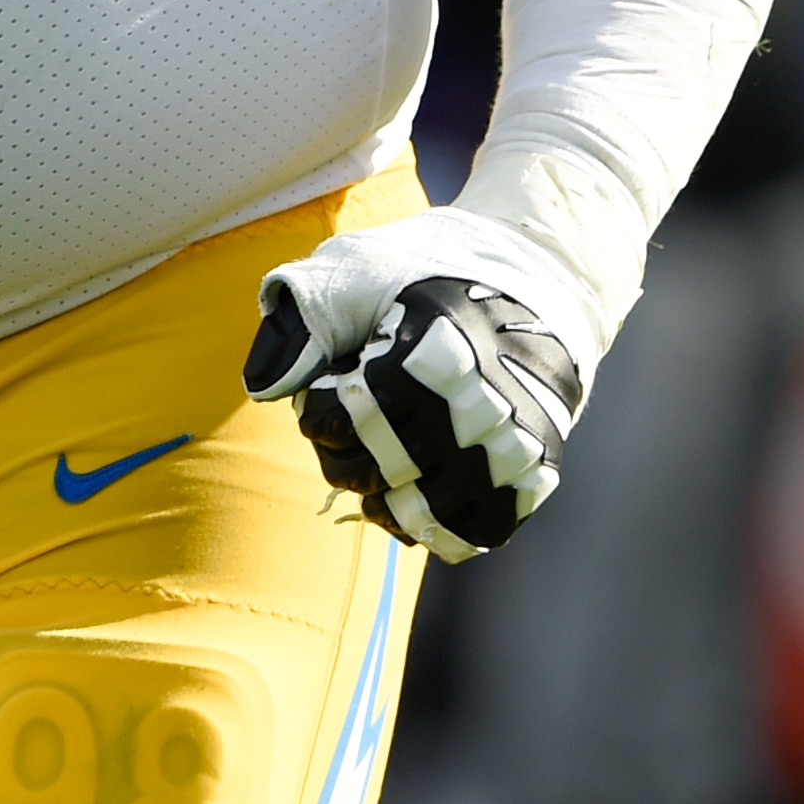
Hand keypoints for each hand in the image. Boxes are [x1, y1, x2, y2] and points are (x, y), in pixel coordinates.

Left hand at [244, 213, 591, 562]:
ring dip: (383, 497)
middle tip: (357, 417)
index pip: (337, 421)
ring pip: (418, 515)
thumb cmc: (427, 278)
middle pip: (371, 472)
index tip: (335, 379)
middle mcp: (481, 407)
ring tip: (382, 462)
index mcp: (434, 350)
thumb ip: (304, 319)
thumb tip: (267, 387)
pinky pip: (471, 533)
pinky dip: (435, 527)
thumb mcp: (359, 269)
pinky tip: (419, 493)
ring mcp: (513, 447)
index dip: (318, 407)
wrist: (533, 283)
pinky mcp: (535, 475)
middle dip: (343, 452)